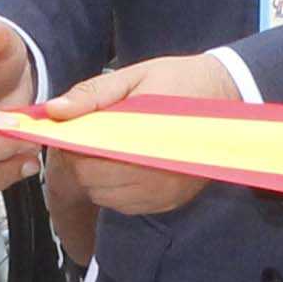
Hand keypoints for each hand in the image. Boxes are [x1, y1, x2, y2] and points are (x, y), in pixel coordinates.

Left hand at [40, 56, 220, 217]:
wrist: (229, 96)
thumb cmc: (180, 81)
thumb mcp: (133, 76)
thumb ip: (92, 95)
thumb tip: (53, 111)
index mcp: (141, 133)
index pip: (85, 157)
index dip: (70, 145)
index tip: (72, 130)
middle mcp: (154, 170)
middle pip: (90, 180)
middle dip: (80, 160)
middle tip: (89, 137)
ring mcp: (163, 190)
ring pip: (104, 196)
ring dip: (96, 176)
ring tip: (110, 149)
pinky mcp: (169, 202)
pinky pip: (125, 205)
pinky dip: (116, 189)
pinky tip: (126, 164)